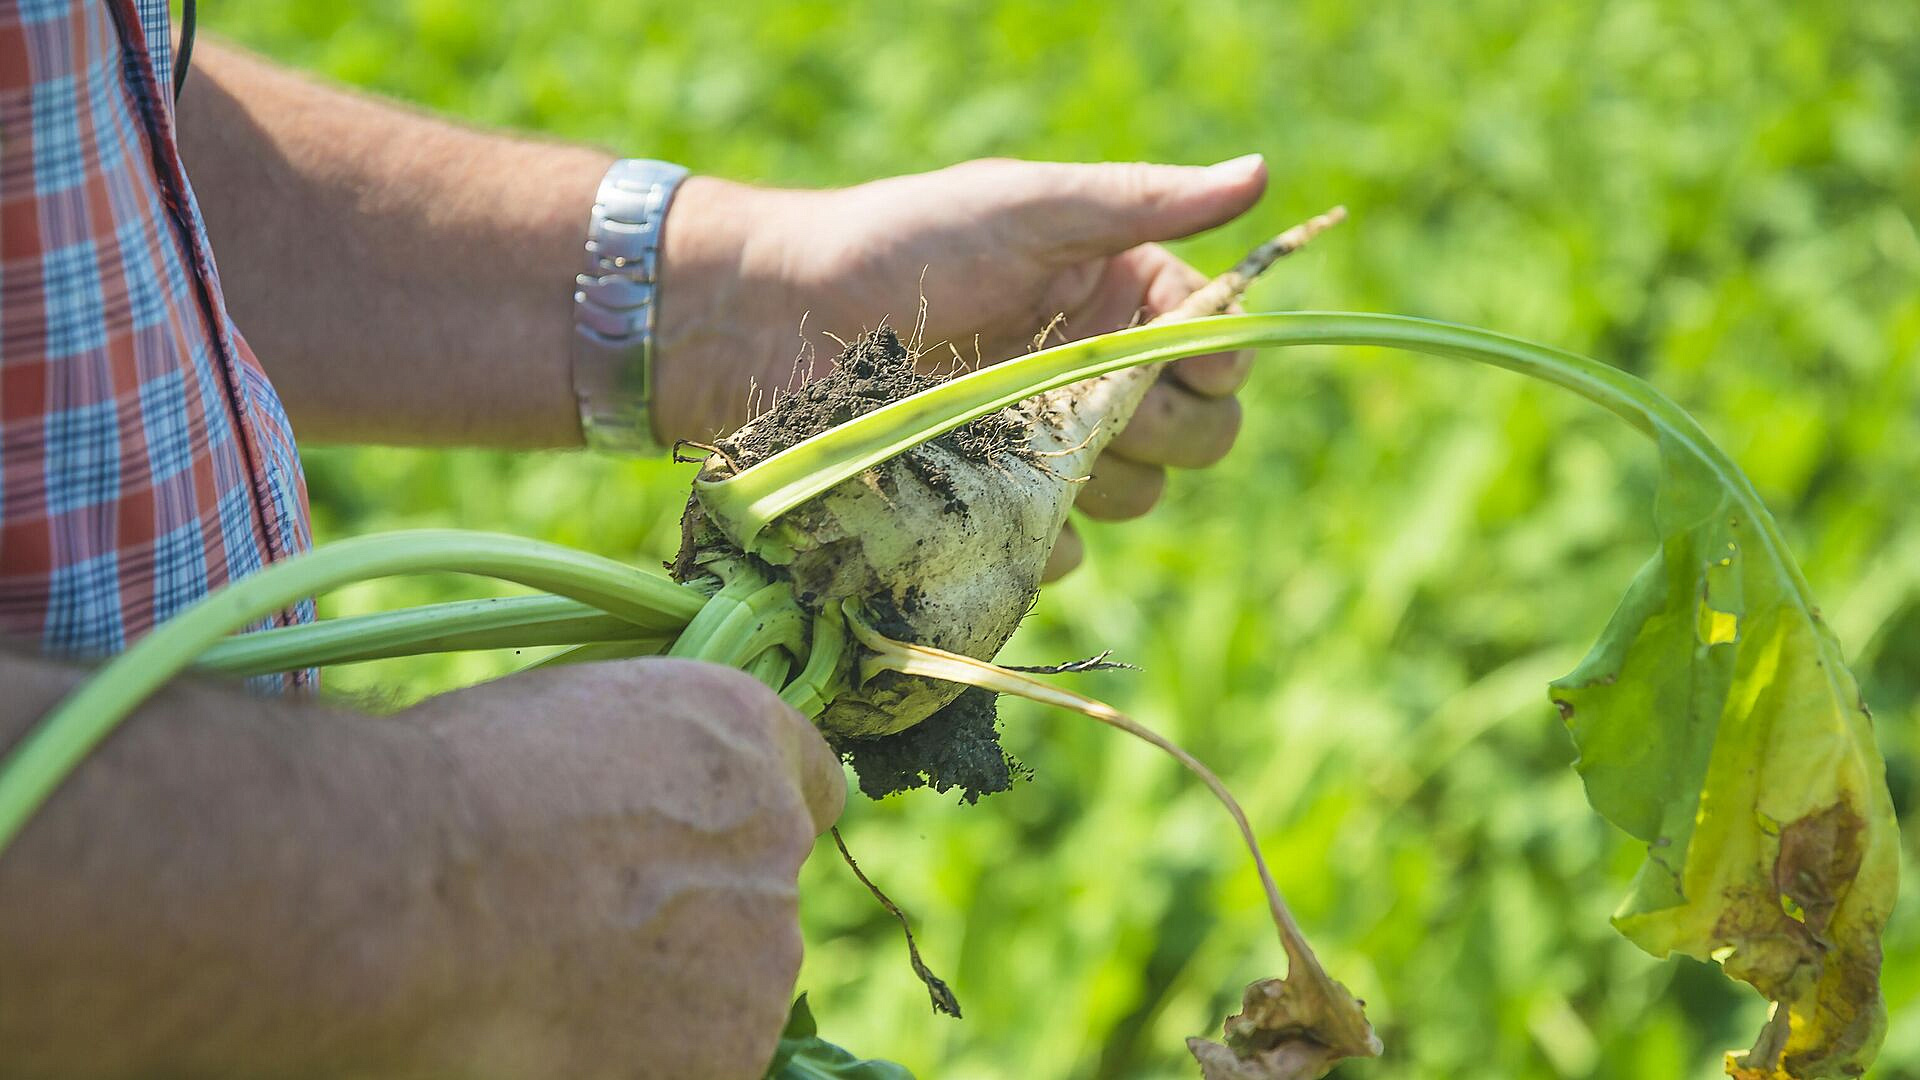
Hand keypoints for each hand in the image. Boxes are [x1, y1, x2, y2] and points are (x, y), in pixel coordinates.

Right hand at [408, 659, 844, 1079]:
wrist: (402, 893)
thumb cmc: (451, 787)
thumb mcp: (565, 710)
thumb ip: (638, 755)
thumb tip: (632, 794)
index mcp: (745, 735)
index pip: (809, 783)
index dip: (741, 820)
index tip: (691, 845)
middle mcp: (776, 843)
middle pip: (754, 893)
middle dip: (685, 911)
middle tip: (576, 923)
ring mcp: (760, 962)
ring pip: (725, 986)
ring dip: (660, 991)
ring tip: (547, 977)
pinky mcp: (724, 1059)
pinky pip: (690, 1062)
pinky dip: (633, 1059)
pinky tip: (553, 1029)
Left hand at [656, 156, 1268, 576]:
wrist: (774, 320)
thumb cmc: (901, 244)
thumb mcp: (1027, 208)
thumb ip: (1143, 203)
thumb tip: (1263, 172)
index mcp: (1118, 299)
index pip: (1217, 353)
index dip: (1218, 365)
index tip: (1191, 363)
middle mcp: (1094, 377)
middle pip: (1198, 436)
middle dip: (1166, 424)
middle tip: (1095, 397)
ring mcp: (1046, 450)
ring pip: (1137, 497)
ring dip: (1100, 474)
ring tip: (1018, 432)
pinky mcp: (995, 512)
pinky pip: (1058, 551)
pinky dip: (1041, 535)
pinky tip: (990, 496)